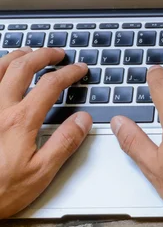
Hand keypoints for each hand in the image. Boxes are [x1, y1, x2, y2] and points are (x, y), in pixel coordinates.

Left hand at [0, 47, 90, 217]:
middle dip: (43, 55)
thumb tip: (83, 120)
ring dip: (15, 56)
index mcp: (20, 121)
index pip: (50, 84)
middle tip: (57, 53)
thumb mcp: (40, 173)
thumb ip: (64, 143)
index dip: (69, 72)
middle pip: (22, 67)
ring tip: (27, 52)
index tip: (79, 69)